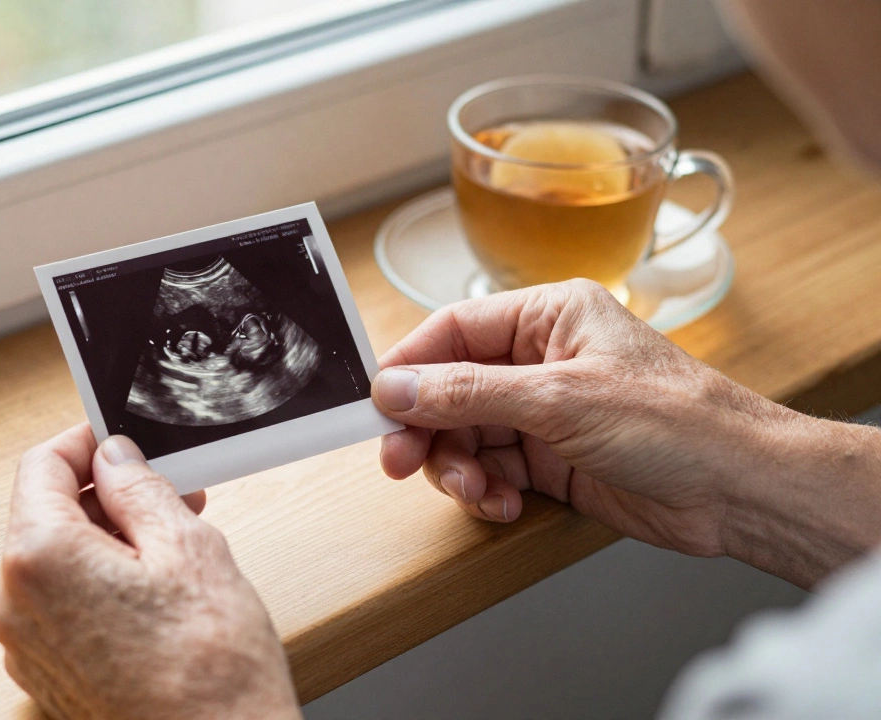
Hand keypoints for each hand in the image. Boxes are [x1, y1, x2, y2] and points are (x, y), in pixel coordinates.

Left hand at [0, 425, 300, 719]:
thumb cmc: (209, 668)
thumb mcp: (187, 547)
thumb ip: (139, 488)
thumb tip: (114, 458)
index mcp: (40, 557)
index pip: (41, 465)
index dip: (84, 442)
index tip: (118, 439)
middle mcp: (15, 603)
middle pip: (45, 515)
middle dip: (104, 495)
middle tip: (168, 490)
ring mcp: (26, 646)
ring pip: (55, 562)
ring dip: (106, 539)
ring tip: (173, 542)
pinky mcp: (47, 676)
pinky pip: (61, 606)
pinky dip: (98, 583)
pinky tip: (153, 588)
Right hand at [371, 280, 880, 586]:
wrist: (739, 490)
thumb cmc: (676, 422)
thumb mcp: (558, 399)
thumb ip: (468, 392)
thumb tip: (398, 387)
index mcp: (548, 317)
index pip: (454, 332)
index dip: (410, 367)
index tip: (376, 404)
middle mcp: (542, 360)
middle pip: (451, 390)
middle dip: (427, 430)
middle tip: (403, 463)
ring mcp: (546, 413)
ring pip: (467, 436)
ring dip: (459, 469)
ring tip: (477, 492)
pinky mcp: (554, 461)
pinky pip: (494, 471)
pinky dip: (488, 492)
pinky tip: (504, 505)